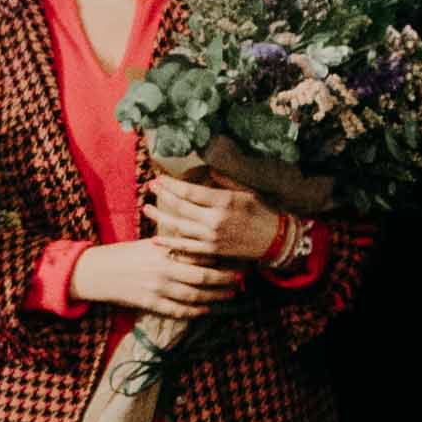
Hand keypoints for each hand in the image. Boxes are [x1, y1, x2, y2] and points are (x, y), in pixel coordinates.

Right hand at [68, 236, 241, 322]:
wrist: (95, 272)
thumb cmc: (122, 254)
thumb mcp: (148, 243)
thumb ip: (171, 243)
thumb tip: (195, 241)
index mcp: (164, 250)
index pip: (198, 253)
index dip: (220, 257)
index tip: (234, 257)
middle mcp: (163, 269)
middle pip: (202, 276)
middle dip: (224, 279)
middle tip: (240, 279)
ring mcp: (157, 288)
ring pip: (194, 295)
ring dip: (214, 296)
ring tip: (229, 295)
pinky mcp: (149, 303)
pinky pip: (177, 310)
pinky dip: (193, 311)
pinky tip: (205, 310)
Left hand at [145, 172, 290, 264]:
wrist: (275, 240)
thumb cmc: (262, 211)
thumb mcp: (246, 191)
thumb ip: (224, 181)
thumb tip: (206, 169)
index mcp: (224, 201)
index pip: (190, 191)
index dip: (171, 184)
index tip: (159, 178)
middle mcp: (215, 220)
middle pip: (181, 208)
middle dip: (163, 196)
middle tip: (150, 188)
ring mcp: (212, 238)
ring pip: (179, 227)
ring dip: (160, 218)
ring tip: (146, 209)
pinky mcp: (211, 252)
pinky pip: (186, 248)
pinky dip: (170, 244)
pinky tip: (156, 239)